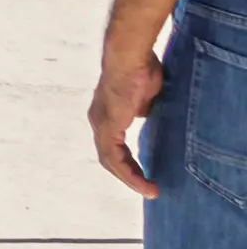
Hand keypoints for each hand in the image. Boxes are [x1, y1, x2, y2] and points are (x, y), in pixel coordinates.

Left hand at [94, 33, 164, 196]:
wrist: (131, 57)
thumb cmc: (140, 69)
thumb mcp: (145, 94)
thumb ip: (142, 107)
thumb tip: (145, 114)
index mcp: (106, 114)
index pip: (113, 145)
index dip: (128, 162)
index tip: (144, 173)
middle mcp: (98, 120)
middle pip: (109, 157)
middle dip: (129, 174)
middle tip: (147, 188)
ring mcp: (101, 123)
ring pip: (110, 161)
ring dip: (130, 178)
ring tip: (149, 191)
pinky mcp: (107, 126)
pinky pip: (114, 157)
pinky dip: (128, 172)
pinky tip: (142, 182)